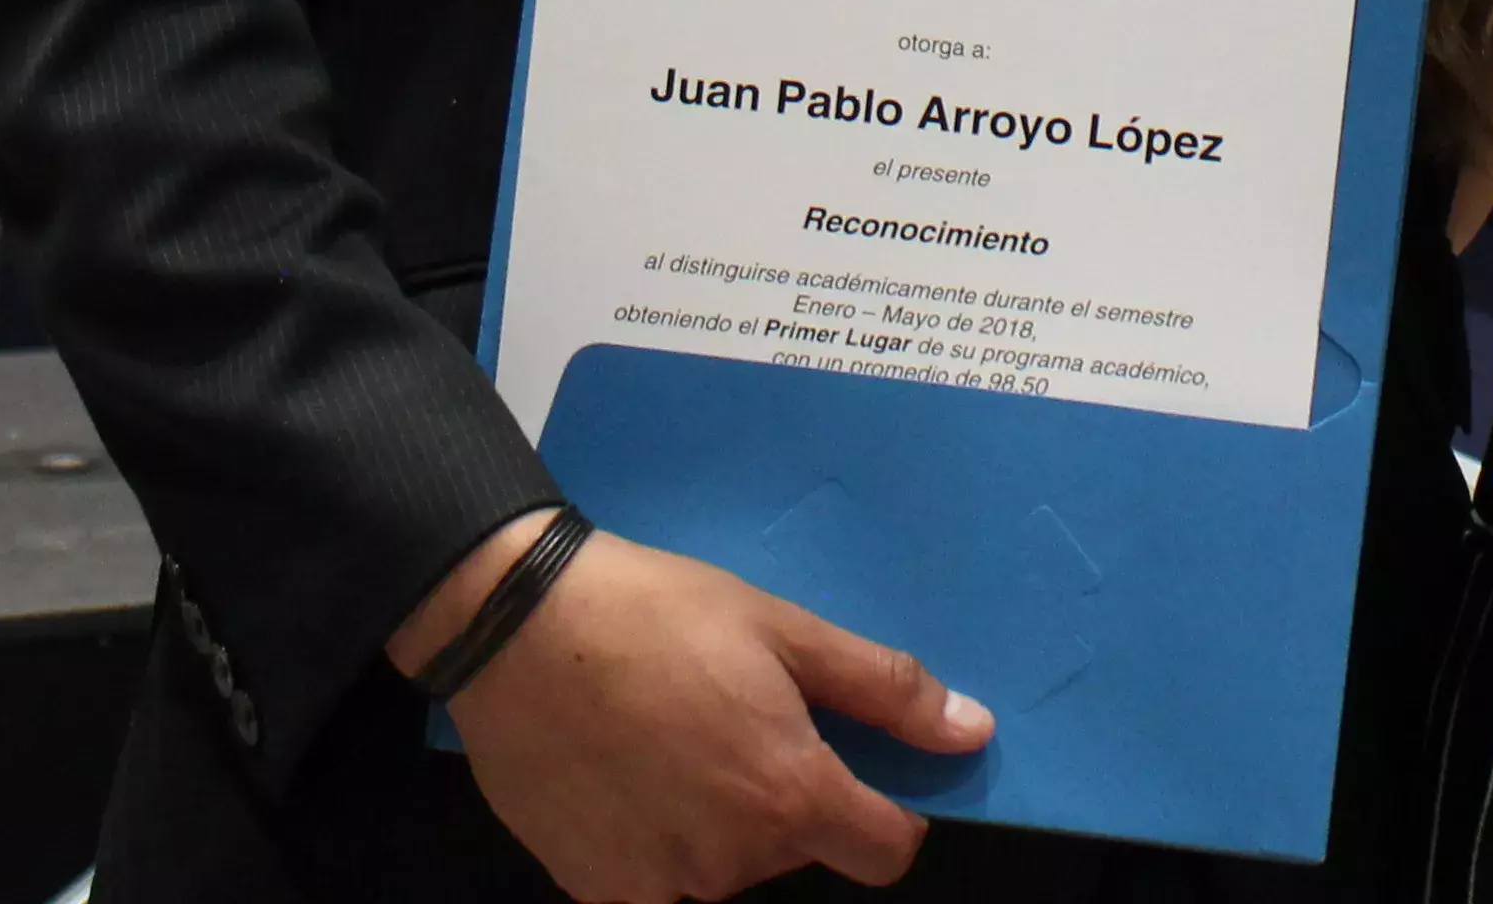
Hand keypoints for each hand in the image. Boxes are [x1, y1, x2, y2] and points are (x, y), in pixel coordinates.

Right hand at [417, 523, 990, 900]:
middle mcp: (732, 864)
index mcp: (791, 800)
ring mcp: (659, 884)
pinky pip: (657, 882)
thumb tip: (974, 732)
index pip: (887, 853)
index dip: (890, 813)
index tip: (861, 769)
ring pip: (728, 867)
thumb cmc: (662, 616)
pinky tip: (629, 775)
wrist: (519, 627)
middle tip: (736, 717)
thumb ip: (884, 692)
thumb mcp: (785, 631)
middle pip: (798, 849)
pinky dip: (659, 840)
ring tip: (674, 736)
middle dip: (788, 797)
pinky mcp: (596, 889)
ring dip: (722, 820)